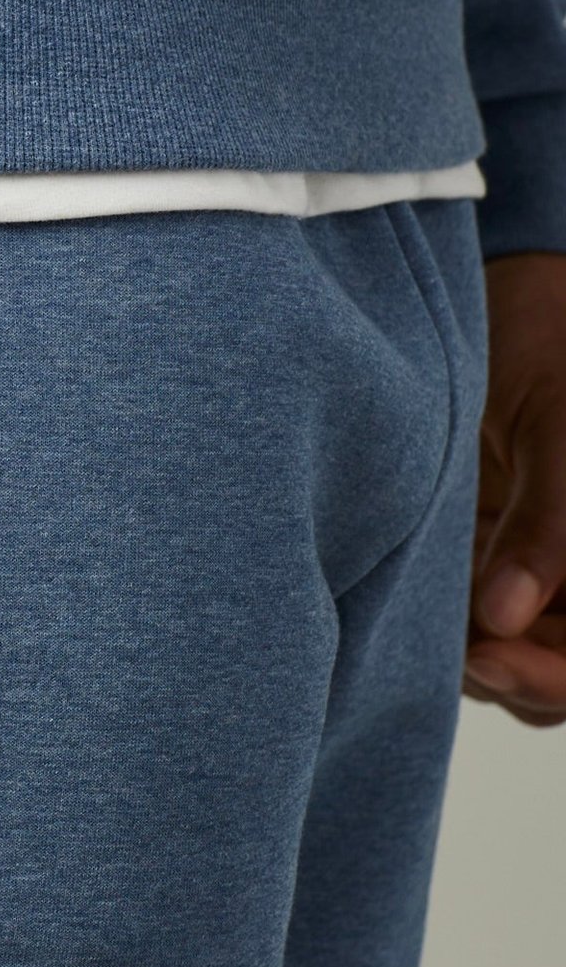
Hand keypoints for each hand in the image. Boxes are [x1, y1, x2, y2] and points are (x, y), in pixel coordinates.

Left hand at [464, 251, 565, 723]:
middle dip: (511, 677)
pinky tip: (415, 600)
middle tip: (449, 650)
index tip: (488, 658)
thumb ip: (547, 525)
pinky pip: (477, 620)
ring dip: (475, 658)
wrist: (509, 288)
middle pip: (562, 675)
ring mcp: (546, 569)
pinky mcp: (495, 554)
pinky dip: (449, 625)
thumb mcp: (555, 426)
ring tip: (426, 619)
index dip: (555, 678)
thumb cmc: (553, 336)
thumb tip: (500, 623)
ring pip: (517, 659)